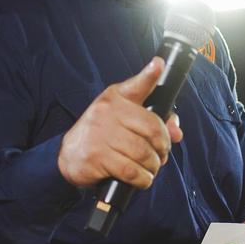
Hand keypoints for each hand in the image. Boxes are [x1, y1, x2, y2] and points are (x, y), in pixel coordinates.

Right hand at [57, 58, 182, 188]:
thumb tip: (177, 131)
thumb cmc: (101, 134)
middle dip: (163, 148)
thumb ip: (153, 120)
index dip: (150, 75)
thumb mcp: (122, 118)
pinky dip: (142, 179)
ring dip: (153, 166)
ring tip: (150, 168)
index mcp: (115, 99)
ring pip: (143, 153)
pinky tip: (141, 178)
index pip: (138, 87)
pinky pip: (131, 171)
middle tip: (161, 155)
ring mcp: (101, 135)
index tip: (158, 64)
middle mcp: (107, 113)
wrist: (68, 155)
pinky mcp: (97, 157)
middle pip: (152, 130)